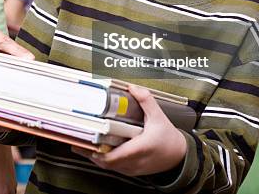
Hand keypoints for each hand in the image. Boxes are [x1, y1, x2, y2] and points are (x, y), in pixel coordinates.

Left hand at [72, 86, 186, 176]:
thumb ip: (146, 101)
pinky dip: (103, 159)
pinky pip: (113, 167)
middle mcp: (133, 162)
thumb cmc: (169, 139)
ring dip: (95, 156)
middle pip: (105, 162)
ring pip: (107, 166)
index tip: (86, 140)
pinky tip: (97, 149)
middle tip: (78, 140)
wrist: (180, 156)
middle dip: (90, 152)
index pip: (112, 156)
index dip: (96, 150)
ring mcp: (132, 168)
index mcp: (138, 149)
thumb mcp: (159, 117)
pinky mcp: (132, 170)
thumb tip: (133, 87)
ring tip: (83, 143)